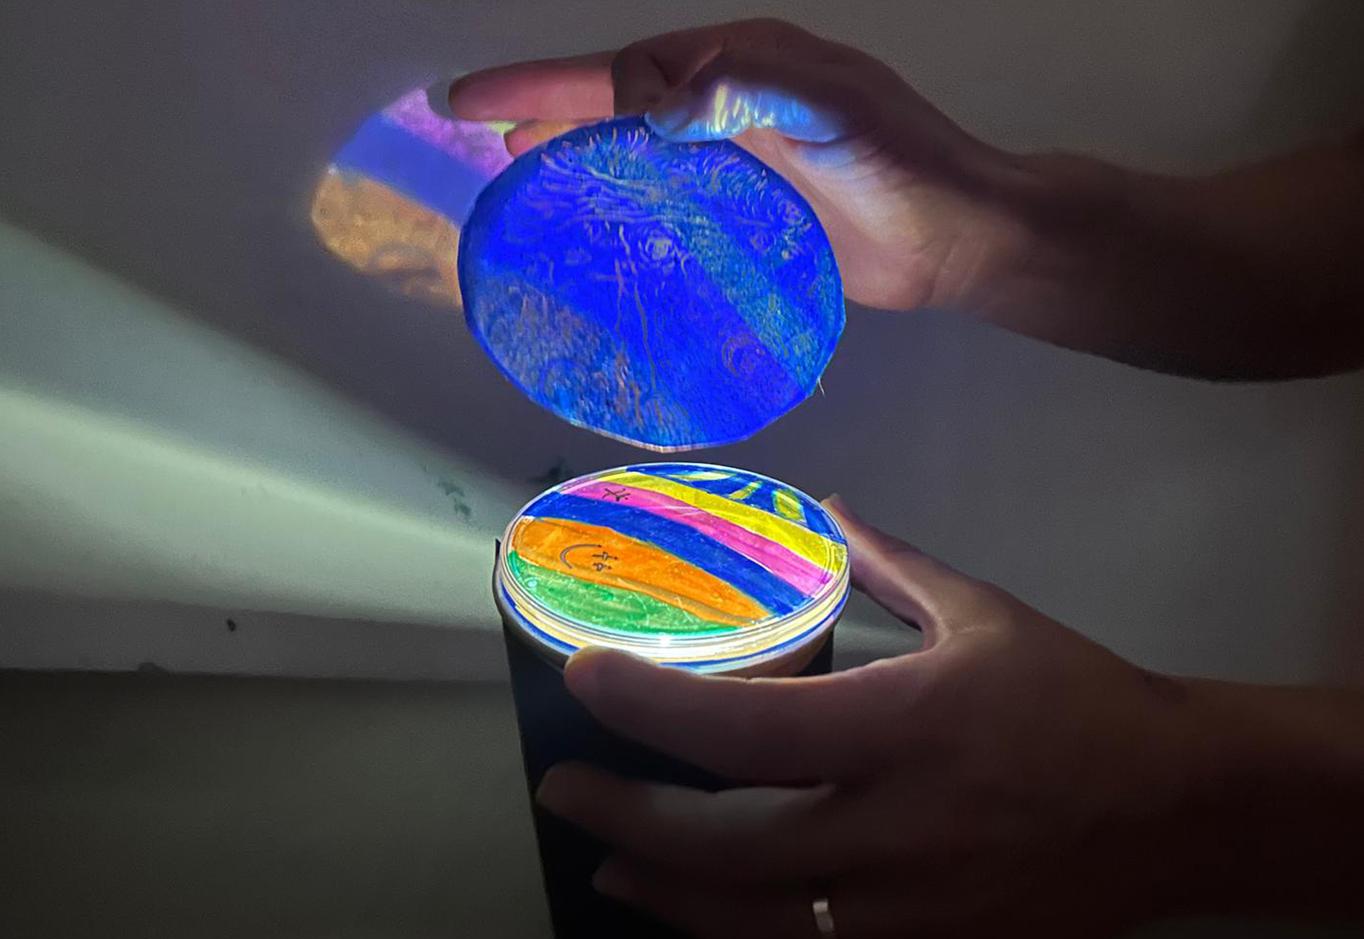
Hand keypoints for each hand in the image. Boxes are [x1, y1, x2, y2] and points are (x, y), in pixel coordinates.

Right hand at [449, 18, 1038, 312]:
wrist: (960, 238)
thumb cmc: (904, 164)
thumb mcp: (832, 108)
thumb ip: (748, 90)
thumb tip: (653, 109)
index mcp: (736, 67)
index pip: (621, 69)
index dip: (542, 85)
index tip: (470, 101)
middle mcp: (728, 107)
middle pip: (617, 105)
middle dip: (546, 114)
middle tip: (478, 140)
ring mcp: (737, 161)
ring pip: (636, 154)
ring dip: (578, 161)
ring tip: (522, 186)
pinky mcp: (750, 215)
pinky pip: (670, 206)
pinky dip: (626, 212)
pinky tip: (598, 236)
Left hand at [535, 495, 1198, 938]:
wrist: (1174, 810)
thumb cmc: (1074, 699)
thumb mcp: (985, 614)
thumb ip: (890, 562)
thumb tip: (826, 512)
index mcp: (903, 730)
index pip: (745, 728)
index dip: (649, 706)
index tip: (584, 677)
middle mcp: (894, 830)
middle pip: (726, 847)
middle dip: (626, 820)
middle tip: (563, 791)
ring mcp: (909, 912)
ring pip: (754, 928)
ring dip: (668, 894)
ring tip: (615, 864)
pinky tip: (706, 921)